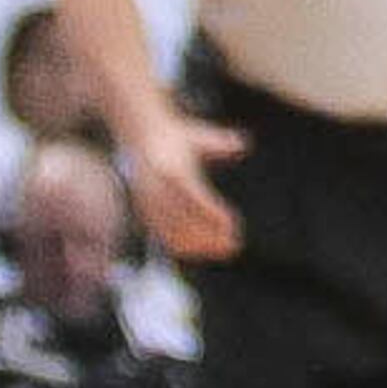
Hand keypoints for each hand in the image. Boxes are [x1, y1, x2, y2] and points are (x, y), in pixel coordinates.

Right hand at [124, 101, 244, 265]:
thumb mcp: (200, 136)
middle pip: (187, 222)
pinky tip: (204, 251)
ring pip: (175, 234)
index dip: (214, 215)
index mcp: (174, 170)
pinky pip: (164, 237)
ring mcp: (150, 205)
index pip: (196, 198)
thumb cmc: (178, 137)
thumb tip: (243, 144)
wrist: (142, 137)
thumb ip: (222, 143)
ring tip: (225, 251)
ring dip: (201, 246)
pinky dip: (185, 247)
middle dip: (211, 237)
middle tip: (235, 246)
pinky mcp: (145, 214)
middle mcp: (160, 190)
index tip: (234, 225)